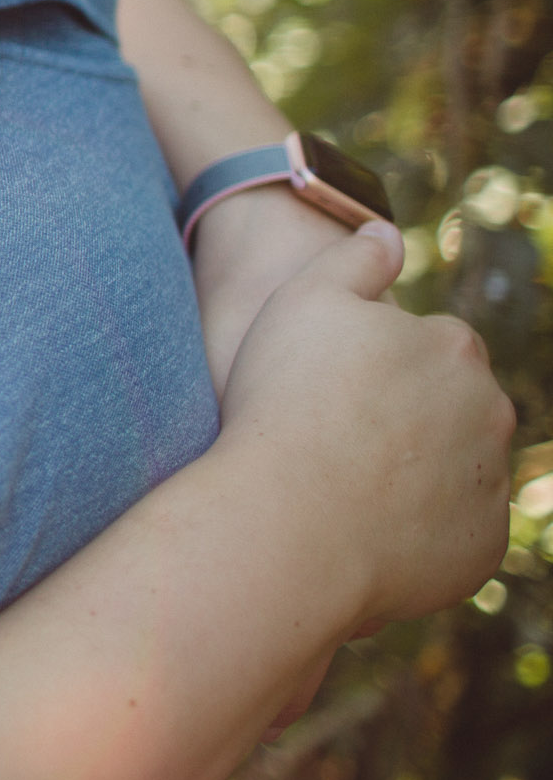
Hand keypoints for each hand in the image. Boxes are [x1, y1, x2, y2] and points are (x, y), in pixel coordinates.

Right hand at [221, 223, 512, 634]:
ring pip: (456, 469)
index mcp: (454, 345)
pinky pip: (452, 532)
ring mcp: (491, 483)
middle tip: (335, 435)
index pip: (428, 345)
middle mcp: (491, 410)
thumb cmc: (287, 402)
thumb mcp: (305, 300)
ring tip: (343, 484)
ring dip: (417, 472)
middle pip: (451, 408)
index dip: (375, 365)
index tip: (331, 386)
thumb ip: (356, 258)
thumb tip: (391, 233)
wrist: (290, 520)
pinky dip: (418, 528)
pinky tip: (361, 527)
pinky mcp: (482, 546)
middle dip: (408, 418)